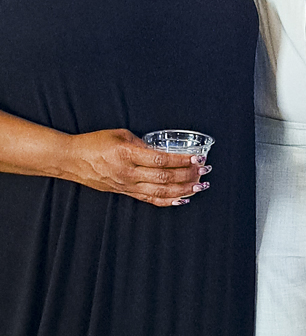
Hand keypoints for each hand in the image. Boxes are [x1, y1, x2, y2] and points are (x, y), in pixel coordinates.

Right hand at [63, 129, 209, 206]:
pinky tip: (181, 199)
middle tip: (205, 171)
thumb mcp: (120, 134)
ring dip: (183, 190)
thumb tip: (162, 149)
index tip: (198, 158)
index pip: (161, 160)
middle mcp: (128, 173)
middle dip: (188, 175)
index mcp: (128, 154)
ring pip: (160, 191)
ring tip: (199, 186)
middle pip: (164, 178)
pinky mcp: (124, 192)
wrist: (71, 160)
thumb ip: (142, 142)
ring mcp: (127, 185)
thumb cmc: (95, 143)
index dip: (182, 161)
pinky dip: (167, 200)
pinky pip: (149, 199)